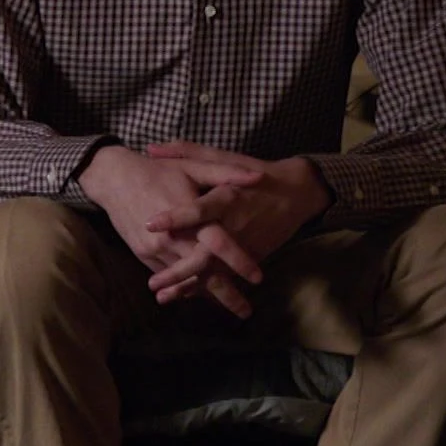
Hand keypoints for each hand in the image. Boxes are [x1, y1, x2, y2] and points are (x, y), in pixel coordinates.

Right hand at [76, 144, 266, 317]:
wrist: (113, 178)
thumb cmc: (157, 171)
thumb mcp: (191, 166)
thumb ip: (226, 172)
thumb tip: (259, 178)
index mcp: (189, 216)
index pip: (220, 244)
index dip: (240, 261)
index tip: (259, 278)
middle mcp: (172, 238)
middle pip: (204, 272)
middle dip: (227, 294)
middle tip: (247, 313)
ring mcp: (155, 250)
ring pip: (186, 279)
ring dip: (207, 294)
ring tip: (229, 309)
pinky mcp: (143, 255)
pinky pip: (168, 276)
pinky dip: (184, 287)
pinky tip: (200, 295)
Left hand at [139, 142, 332, 307]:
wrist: (295, 193)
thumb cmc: (254, 172)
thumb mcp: (222, 157)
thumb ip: (186, 152)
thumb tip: (150, 148)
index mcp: (225, 197)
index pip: (198, 210)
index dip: (176, 216)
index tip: (150, 223)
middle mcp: (233, 225)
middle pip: (205, 253)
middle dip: (179, 271)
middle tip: (154, 283)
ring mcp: (243, 245)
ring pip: (215, 271)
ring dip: (189, 287)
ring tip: (163, 297)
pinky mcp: (250, 257)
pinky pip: (226, 275)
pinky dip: (205, 288)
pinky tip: (183, 296)